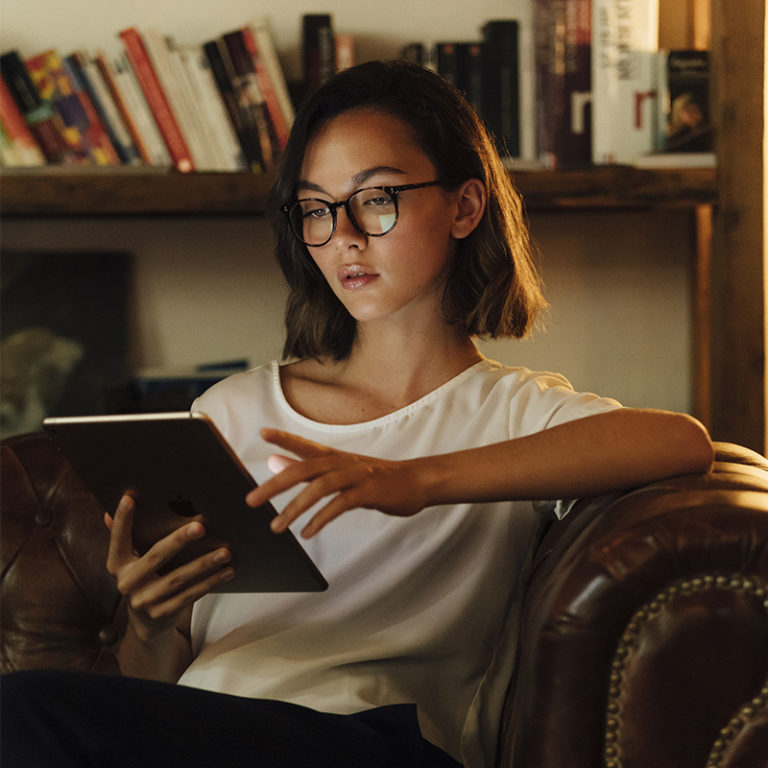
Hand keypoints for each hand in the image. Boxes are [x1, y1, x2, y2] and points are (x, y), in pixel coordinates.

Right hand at [105, 495, 233, 641]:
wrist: (148, 625)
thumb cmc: (145, 579)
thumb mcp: (132, 561)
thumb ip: (127, 538)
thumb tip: (110, 511)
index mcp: (117, 564)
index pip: (118, 538)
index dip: (122, 519)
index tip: (129, 498)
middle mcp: (127, 583)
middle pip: (156, 556)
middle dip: (179, 540)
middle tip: (201, 527)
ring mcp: (144, 601)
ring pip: (178, 578)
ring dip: (204, 564)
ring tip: (225, 552)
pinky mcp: (162, 614)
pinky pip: (190, 596)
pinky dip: (210, 583)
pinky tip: (227, 571)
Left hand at [245, 428, 432, 537]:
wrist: (417, 481)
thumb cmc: (377, 478)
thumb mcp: (342, 471)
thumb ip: (308, 468)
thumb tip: (274, 461)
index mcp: (334, 456)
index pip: (304, 444)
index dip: (284, 437)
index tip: (262, 433)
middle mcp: (342, 462)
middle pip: (303, 469)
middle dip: (275, 485)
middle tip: (251, 501)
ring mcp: (356, 475)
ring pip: (319, 488)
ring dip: (295, 508)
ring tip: (277, 526)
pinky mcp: (369, 492)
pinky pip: (340, 504)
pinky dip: (322, 518)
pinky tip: (308, 532)